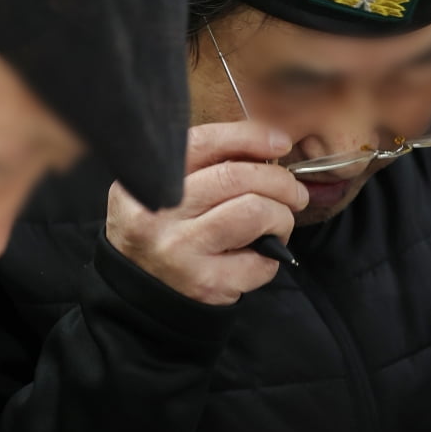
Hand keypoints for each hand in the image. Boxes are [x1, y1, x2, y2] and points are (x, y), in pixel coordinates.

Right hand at [107, 121, 308, 305]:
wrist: (137, 293)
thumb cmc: (162, 234)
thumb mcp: (163, 190)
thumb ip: (203, 166)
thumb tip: (265, 149)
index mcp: (149, 182)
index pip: (204, 144)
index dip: (249, 137)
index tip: (278, 142)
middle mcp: (160, 214)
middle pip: (236, 177)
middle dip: (280, 181)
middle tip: (293, 192)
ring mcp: (182, 251)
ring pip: (255, 212)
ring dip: (281, 215)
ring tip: (278, 221)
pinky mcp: (206, 284)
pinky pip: (261, 260)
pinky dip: (273, 256)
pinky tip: (259, 255)